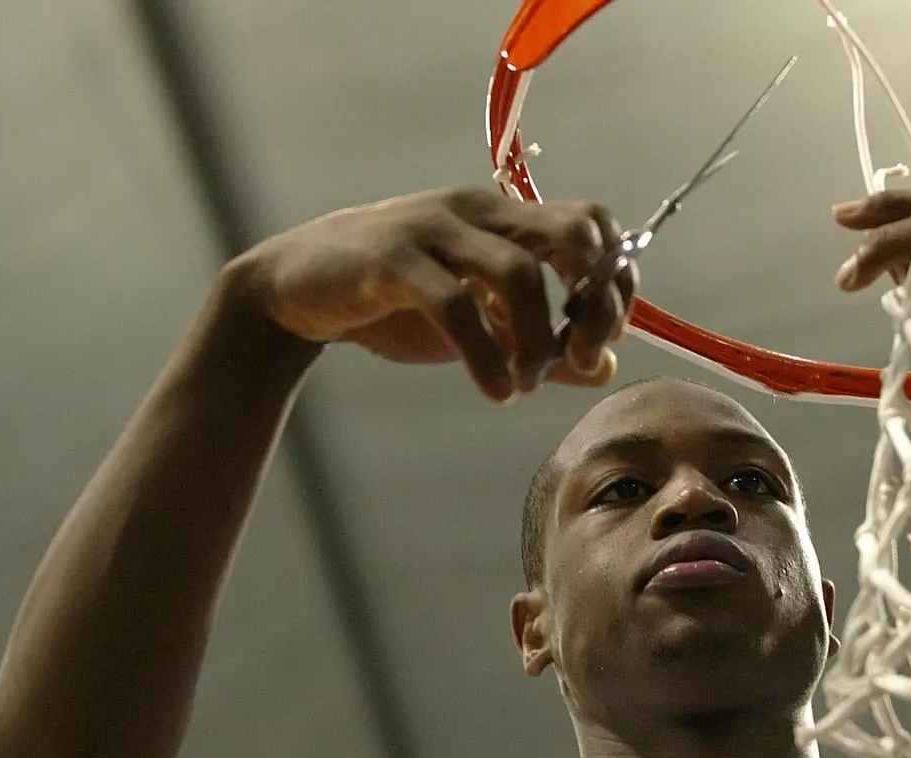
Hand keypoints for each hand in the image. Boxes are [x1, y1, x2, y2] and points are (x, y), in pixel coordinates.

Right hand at [226, 187, 635, 401]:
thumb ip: (543, 342)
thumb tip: (604, 366)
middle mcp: (477, 211)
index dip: (616, 282)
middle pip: (573, 235)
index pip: (592, 225)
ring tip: (526, 385)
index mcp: (505, 216)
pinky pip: (457, 306)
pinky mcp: (392, 262)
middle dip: (594, 303)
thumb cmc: (395, 304)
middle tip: (581, 358)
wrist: (294, 290)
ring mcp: (434, 231)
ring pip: (520, 273)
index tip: (601, 341)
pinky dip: (486, 356)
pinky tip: (496, 392)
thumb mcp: (480, 323)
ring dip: (537, 340)